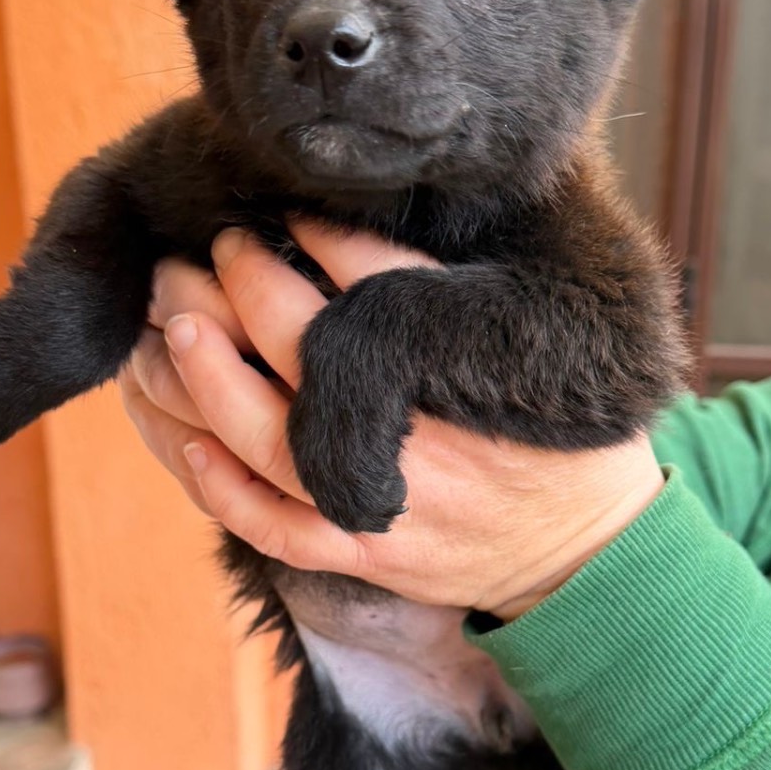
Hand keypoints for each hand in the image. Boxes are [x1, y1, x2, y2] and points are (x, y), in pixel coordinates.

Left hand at [119, 223, 663, 619]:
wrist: (591, 550)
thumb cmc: (560, 437)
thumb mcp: (527, 348)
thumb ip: (456, 293)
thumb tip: (362, 229)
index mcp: (461, 371)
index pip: (373, 282)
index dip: (317, 237)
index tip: (284, 212)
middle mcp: (418, 436)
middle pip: (302, 347)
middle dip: (243, 286)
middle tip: (212, 251)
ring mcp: (386, 503)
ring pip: (269, 439)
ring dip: (210, 375)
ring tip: (178, 323)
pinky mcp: (369, 557)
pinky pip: (280, 531)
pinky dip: (226, 491)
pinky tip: (190, 443)